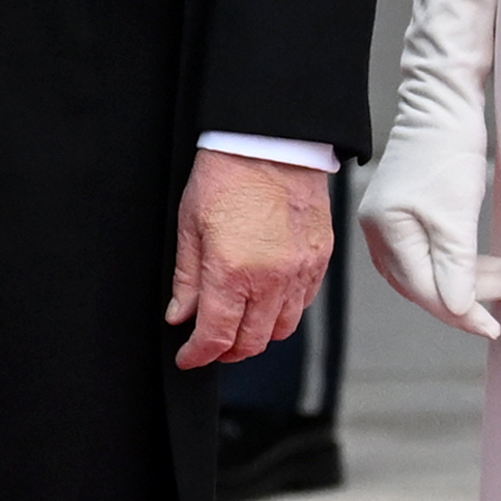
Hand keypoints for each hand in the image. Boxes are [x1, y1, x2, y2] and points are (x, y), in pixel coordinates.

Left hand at [172, 147, 332, 369]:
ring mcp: (300, 271)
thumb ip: (187, 279)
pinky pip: (304, 303)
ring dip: (258, 335)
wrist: (271, 143)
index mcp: (232, 272)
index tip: (188, 357)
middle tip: (211, 345)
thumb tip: (180, 315)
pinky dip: (284, 311)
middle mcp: (271, 279)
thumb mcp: (190, 226)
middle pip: (251, 342)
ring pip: (282, 329)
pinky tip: (266, 299)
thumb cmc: (226, 176)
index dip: (198, 355)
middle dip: (227, 352)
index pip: (215, 336)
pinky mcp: (320, 259)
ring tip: (239, 323)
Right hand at [354, 115, 500, 339]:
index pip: (423, 288)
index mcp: (386, 231)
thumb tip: (457, 309)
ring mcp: (391, 222)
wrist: (443, 103)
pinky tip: (487, 262)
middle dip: (466, 296)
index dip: (460, 312)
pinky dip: (460, 261)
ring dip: (467, 279)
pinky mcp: (407, 213)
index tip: (494, 325)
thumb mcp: (456, 213)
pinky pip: (431, 252)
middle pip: (422, 284)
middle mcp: (380, 231)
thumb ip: (455, 265)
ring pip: (428, 270)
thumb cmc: (448, 151)